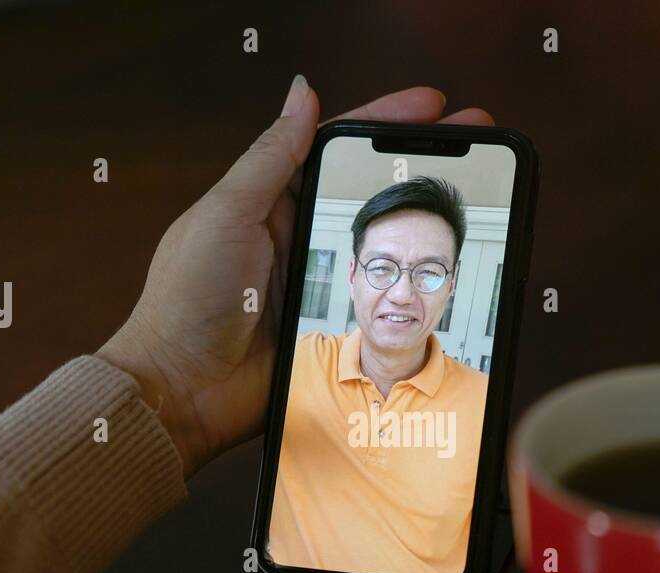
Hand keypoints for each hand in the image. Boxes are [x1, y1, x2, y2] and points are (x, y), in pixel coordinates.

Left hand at [97, 76, 494, 478]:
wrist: (184, 390)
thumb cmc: (189, 300)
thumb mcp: (227, 214)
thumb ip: (271, 158)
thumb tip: (302, 94)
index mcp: (271, 200)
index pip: (337, 147)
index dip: (386, 122)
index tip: (432, 105)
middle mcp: (297, 236)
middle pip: (369, 189)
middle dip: (423, 163)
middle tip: (475, 143)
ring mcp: (316, 281)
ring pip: (380, 242)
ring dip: (423, 220)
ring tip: (472, 198)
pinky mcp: (326, 324)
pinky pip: (378, 298)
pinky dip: (409, 284)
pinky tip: (442, 270)